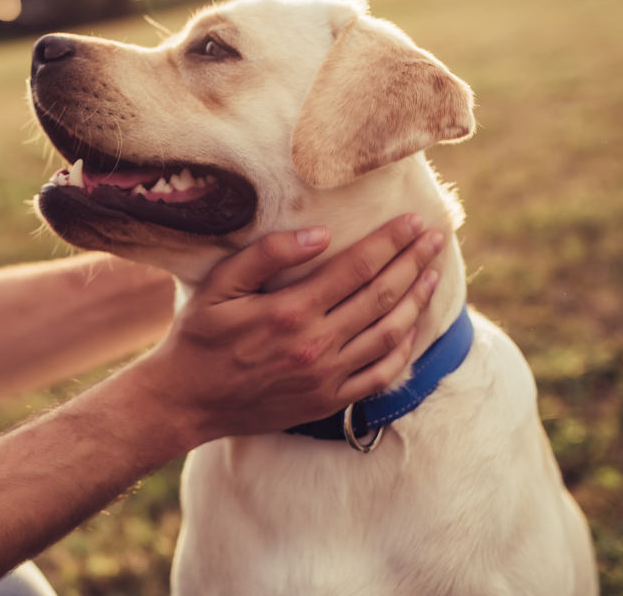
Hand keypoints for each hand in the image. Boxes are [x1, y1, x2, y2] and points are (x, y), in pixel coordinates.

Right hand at [131, 214, 444, 443]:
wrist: (187, 401)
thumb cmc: (199, 337)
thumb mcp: (219, 286)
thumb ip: (266, 255)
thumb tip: (320, 234)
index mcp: (290, 311)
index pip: (357, 267)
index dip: (390, 242)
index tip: (414, 221)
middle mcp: (316, 345)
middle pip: (381, 296)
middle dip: (413, 263)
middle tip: (435, 238)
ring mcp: (326, 377)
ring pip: (389, 334)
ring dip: (416, 301)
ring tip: (433, 274)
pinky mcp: (328, 401)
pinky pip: (380, 375)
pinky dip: (404, 349)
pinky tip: (412, 328)